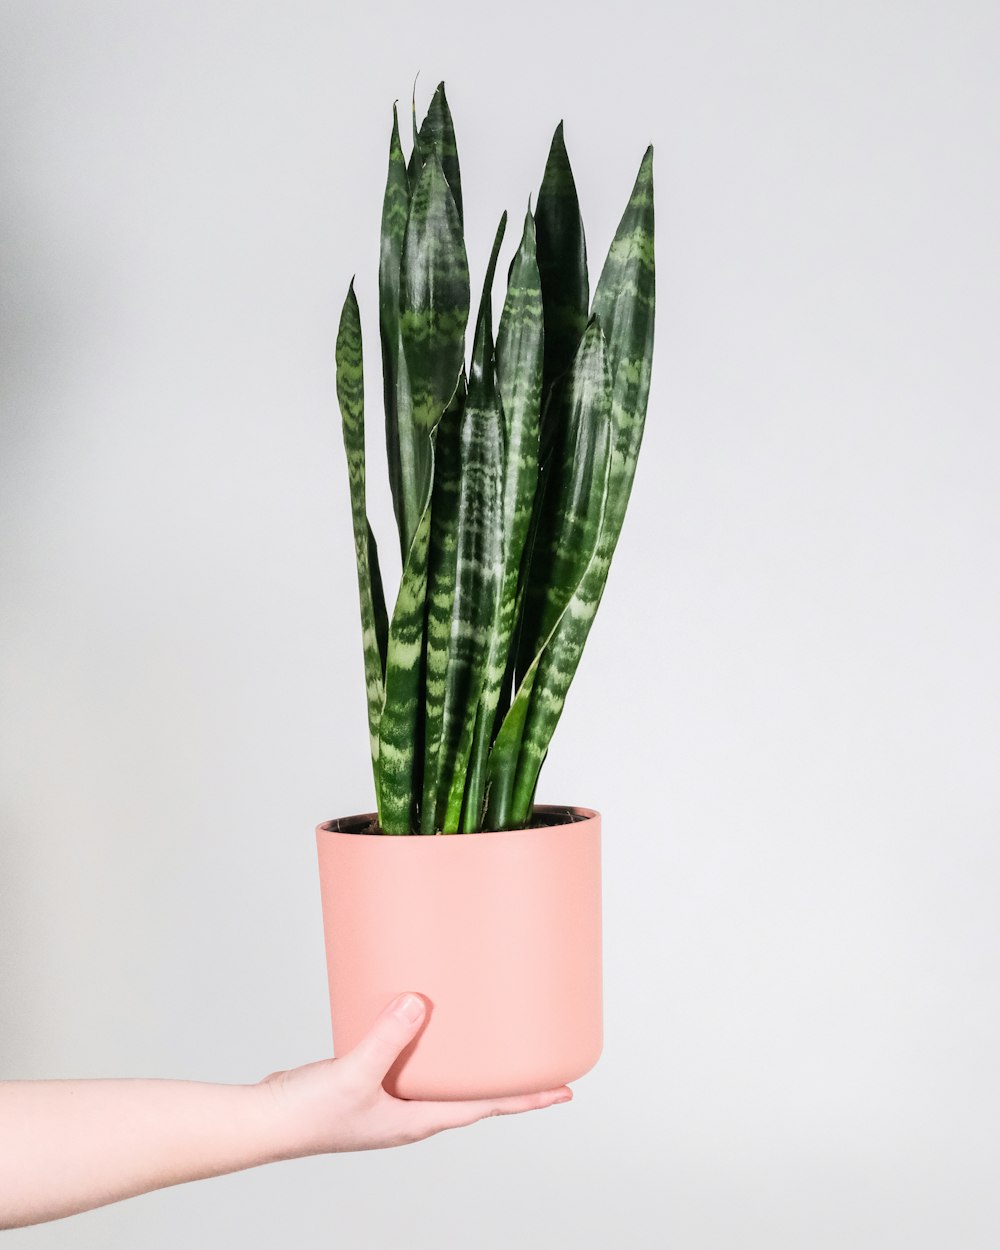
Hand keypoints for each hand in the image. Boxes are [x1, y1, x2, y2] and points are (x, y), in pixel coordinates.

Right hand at [257, 992, 572, 1156]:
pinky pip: (412, 1061)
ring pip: (443, 1077)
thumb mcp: (354, 1073)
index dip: (526, 1099)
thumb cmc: (309, 1114)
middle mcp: (410, 1113)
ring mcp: (391, 1100)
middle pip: (472, 1096)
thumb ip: (387, 1038)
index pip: (485, 1108)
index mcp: (417, 1120)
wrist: (267, 1120)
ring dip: (469, 1062)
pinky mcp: (371, 1082)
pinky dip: (429, 1045)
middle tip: (541, 1062)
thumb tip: (418, 1004)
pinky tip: (424, 1021)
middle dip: (507, 1082)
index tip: (563, 1092)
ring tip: (493, 1035)